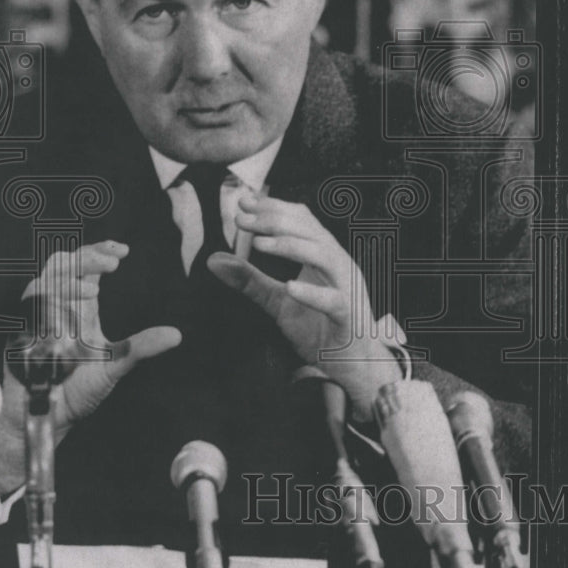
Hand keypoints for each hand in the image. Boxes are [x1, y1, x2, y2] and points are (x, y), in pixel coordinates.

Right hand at [0, 241, 180, 493]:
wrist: (48, 418)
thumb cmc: (77, 391)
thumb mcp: (115, 366)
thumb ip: (141, 348)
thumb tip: (177, 335)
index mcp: (80, 308)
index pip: (86, 266)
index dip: (99, 251)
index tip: (123, 251)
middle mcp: (58, 308)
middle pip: (65, 265)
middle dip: (86, 257)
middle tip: (113, 262)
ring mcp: (37, 319)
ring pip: (45, 282)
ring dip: (68, 281)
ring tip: (95, 290)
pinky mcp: (21, 334)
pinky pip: (27, 309)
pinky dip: (45, 305)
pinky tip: (66, 313)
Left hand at [208, 189, 399, 419]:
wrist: (353, 365)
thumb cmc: (320, 328)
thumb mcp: (278, 302)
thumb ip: (250, 280)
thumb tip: (214, 259)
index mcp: (324, 256)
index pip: (302, 220)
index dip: (273, 207)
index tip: (243, 202)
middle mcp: (338, 265)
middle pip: (311, 231)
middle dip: (275, 220)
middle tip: (243, 218)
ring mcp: (347, 289)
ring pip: (325, 256)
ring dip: (291, 246)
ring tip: (259, 243)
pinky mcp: (348, 316)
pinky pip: (333, 301)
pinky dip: (313, 293)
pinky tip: (290, 287)